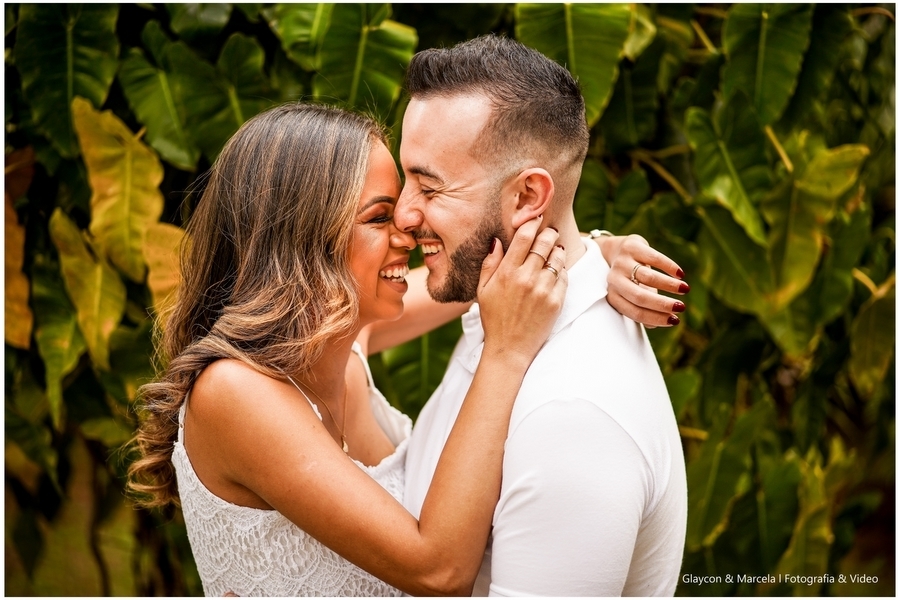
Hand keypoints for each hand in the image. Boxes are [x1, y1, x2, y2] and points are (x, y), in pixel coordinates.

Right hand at [477, 217, 566, 365]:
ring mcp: (543, 290)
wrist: (509, 348)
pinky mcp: (556, 301)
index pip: (523, 237)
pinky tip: (556, 270)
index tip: (536, 218)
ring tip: (555, 248)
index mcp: (506, 273)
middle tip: (550, 231)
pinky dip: (562, 269)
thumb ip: (489, 264)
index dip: (532, 223)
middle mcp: (526, 278)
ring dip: (557, 249)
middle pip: (544, 243)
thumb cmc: (494, 318)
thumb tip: (497, 240)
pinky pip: (564, 276)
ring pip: (557, 258)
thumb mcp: (483, 290)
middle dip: (549, 233)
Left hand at [597, 234, 687, 327]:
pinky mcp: (631, 247)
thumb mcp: (633, 295)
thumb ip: (642, 309)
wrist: (616, 250)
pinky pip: (653, 258)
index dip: (656, 318)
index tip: (675, 320)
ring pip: (647, 277)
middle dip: (662, 304)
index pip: (635, 312)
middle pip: (639, 297)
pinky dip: (669, 267)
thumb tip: (654, 326)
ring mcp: (621, 263)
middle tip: (681, 308)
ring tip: (685, 290)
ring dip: (669, 285)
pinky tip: (680, 274)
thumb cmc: (630, 279)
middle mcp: (614, 281)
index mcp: (614, 297)